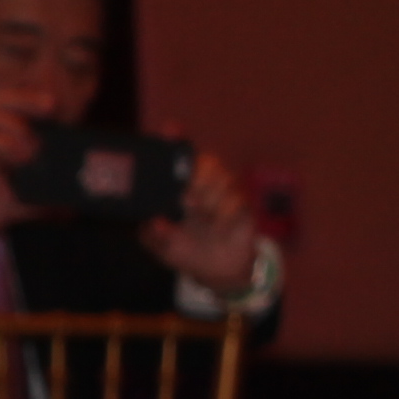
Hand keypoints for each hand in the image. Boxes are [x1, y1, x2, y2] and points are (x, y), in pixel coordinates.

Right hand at [0, 99, 48, 259]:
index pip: (9, 106)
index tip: (58, 107)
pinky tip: (21, 157)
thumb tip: (73, 207)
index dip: (31, 100)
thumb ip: (43, 201)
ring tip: (36, 148)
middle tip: (51, 106)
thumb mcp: (18, 204)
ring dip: (18, 125)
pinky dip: (4, 144)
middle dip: (26, 98)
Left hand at [143, 148, 262, 297]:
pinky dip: (226, 213)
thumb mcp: (161, 246)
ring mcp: (225, 192)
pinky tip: (218, 226)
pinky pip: (238, 199)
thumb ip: (155, 235)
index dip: (175, 136)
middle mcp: (203, 182)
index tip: (171, 128)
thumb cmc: (184, 250)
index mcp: (179, 183)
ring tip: (202, 215)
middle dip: (198, 177)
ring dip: (212, 197)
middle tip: (187, 201)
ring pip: (224, 176)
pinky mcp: (243, 206)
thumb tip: (157, 221)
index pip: (178, 153)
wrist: (216, 270)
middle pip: (207, 160)